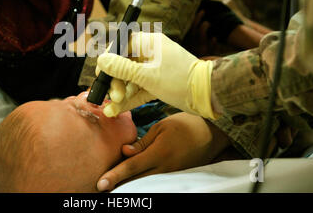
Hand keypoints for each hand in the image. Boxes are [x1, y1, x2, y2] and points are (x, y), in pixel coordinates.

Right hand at [96, 32, 219, 118]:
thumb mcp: (148, 76)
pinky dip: (129, 99)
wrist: (208, 94)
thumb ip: (122, 69)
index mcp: (148, 43)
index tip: (101, 76)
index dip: (108, 61)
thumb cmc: (180, 80)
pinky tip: (117, 110)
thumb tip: (101, 60)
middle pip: (122, 65)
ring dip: (120, 93)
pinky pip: (138, 89)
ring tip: (112, 109)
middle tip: (113, 97)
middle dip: (115, 82)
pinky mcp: (157, 83)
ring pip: (129, 80)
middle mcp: (149, 53)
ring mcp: (153, 69)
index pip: (120, 46)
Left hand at [96, 112, 230, 191]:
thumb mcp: (161, 128)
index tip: (101, 183)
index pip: (132, 167)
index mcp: (159, 154)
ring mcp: (172, 174)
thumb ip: (142, 142)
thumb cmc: (185, 125)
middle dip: (119, 185)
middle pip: (136, 181)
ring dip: (130, 184)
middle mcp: (165, 168)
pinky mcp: (176, 175)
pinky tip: (133, 179)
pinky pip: (155, 180)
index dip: (115, 175)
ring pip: (145, 183)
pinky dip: (142, 180)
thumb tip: (125, 152)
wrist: (211, 133)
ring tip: (114, 184)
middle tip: (102, 187)